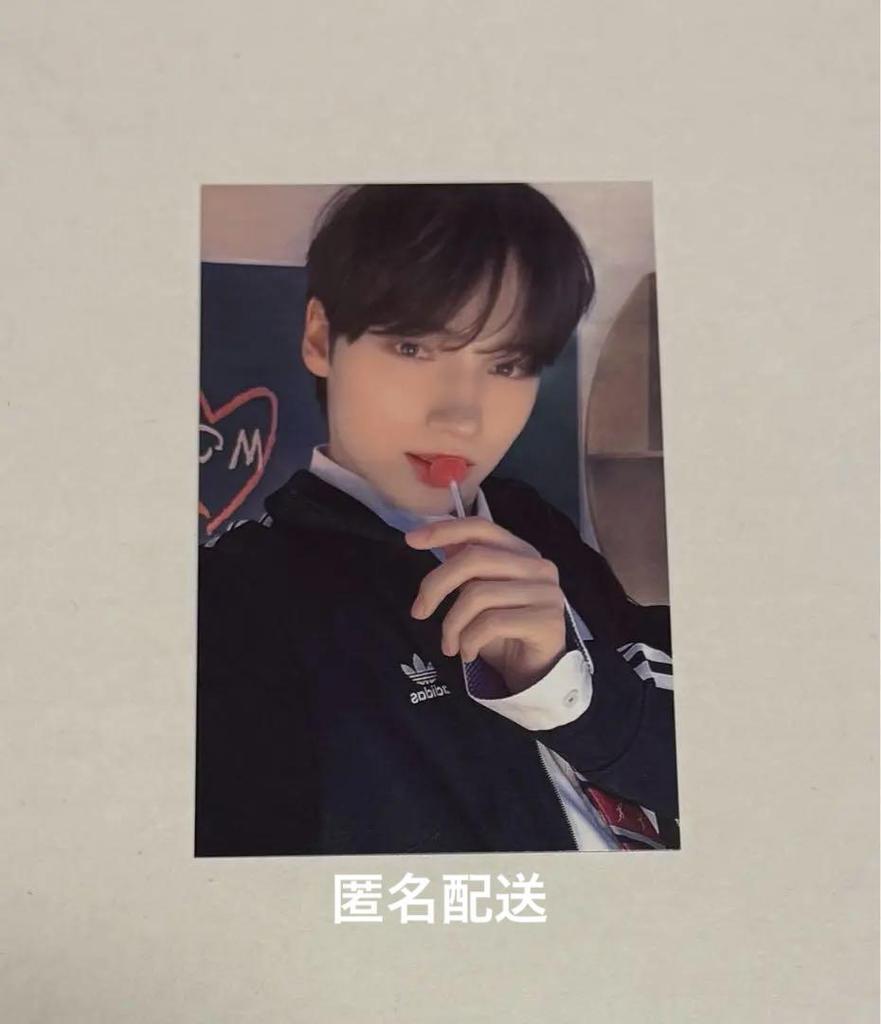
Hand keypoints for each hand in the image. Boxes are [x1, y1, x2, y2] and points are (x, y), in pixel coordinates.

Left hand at [404, 517, 566, 693]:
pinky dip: (469, 641)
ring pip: (478, 594)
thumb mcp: (480, 597)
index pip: (480, 527)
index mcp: (522, 552)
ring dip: (452, 625)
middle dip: (435, 585)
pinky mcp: (546, 620)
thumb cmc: (505, 634)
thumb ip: (467, 568)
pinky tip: (467, 653)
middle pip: (473, 559)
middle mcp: (538, 566)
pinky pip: (491, 623)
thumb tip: (439, 541)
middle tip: (418, 612)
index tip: (411, 540)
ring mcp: (545, 592)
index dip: (444, 530)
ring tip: (449, 645)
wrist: (536, 673)